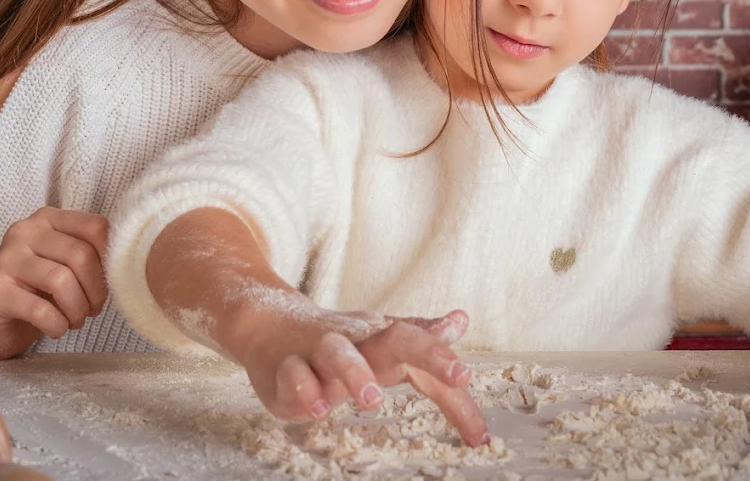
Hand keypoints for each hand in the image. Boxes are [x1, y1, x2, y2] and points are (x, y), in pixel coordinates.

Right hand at [0, 207, 108, 359]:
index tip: (109, 283)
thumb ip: (91, 256)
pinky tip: (56, 329)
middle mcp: (24, 231)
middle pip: (81, 255)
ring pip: (61, 280)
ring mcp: (5, 260)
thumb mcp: (68, 267)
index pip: (96, 226)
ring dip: (77, 309)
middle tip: (92, 310)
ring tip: (75, 321)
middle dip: (96, 290)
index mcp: (48, 219)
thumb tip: (124, 264)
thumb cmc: (38, 292)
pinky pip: (39, 309)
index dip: (111, 259)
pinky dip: (57, 324)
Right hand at [238, 299, 489, 446]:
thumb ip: (420, 338)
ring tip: (372, 401)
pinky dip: (303, 389)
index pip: (428, 354)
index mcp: (382, 337)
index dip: (455, 384)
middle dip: (429, 351)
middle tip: (459, 374)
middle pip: (395, 337)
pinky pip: (293, 375)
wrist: (270, 324)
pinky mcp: (285, 369)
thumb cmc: (337, 339)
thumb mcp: (379, 338)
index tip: (479, 430)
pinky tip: (316, 410)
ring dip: (356, 372)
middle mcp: (357, 340)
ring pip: (338, 351)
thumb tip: (461, 320)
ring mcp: (318, 352)